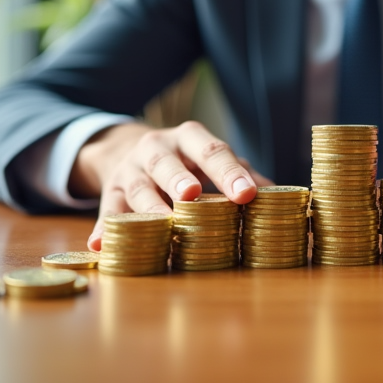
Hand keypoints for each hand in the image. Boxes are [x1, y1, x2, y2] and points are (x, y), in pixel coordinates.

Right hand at [71, 120, 272, 250]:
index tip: (247, 194)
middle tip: (194, 196)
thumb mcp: (211, 159)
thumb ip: (242, 175)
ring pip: (137, 187)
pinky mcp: (109, 194)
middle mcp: (156, 149)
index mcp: (189, 138)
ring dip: (148, 205)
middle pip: (168, 162)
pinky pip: (105, 211)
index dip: (229, 172)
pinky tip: (100, 244)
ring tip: (160, 220)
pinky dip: (102, 228)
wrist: (128, 151)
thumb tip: (283, 199)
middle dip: (180, 178)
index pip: (212, 150)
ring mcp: (129, 171)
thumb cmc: (187, 161)